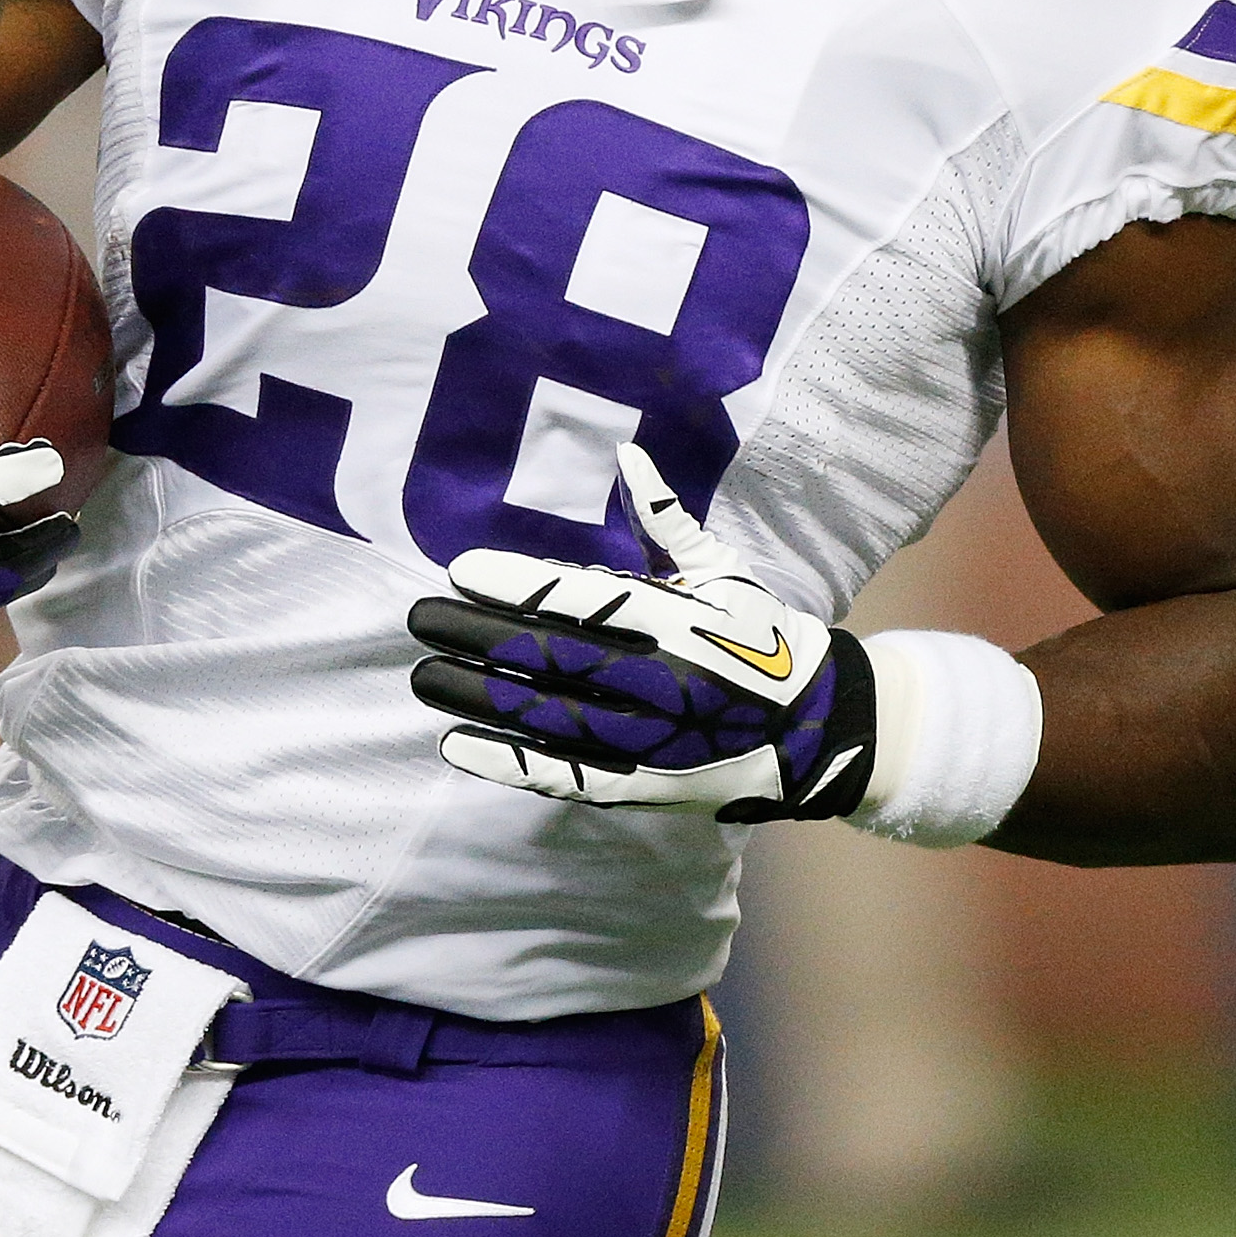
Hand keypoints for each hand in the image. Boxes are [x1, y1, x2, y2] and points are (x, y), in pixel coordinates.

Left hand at [407, 444, 875, 821]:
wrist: (817, 729)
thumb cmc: (762, 637)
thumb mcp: (725, 569)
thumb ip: (667, 519)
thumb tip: (628, 453)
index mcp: (678, 620)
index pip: (582, 598)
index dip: (517, 585)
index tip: (461, 569)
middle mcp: (659, 679)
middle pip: (550, 656)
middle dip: (477, 636)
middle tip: (418, 619)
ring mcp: (649, 738)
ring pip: (548, 716)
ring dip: (479, 696)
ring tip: (422, 678)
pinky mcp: (643, 783)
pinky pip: (566, 775)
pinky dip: (510, 762)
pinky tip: (459, 745)